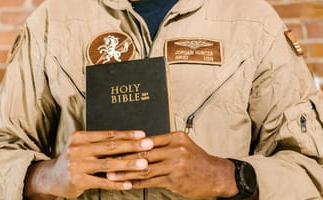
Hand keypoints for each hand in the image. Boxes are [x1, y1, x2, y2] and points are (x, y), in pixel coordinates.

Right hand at [24, 130, 153, 198]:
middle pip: (110, 147)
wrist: (50, 178)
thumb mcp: (81, 147)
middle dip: (132, 146)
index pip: (107, 135)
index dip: (126, 134)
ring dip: (128, 164)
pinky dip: (117, 183)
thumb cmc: (72, 160)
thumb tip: (127, 141)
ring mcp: (77, 165)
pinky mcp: (78, 180)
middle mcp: (77, 149)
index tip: (142, 134)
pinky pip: (102, 182)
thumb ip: (98, 144)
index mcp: (79, 137)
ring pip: (108, 164)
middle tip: (149, 145)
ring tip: (144, 164)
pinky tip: (129, 183)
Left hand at [105, 131, 238, 198]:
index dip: (127, 144)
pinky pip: (151, 181)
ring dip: (124, 173)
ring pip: (144, 169)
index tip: (112, 147)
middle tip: (105, 160)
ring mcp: (176, 165)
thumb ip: (163, 145)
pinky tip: (126, 184)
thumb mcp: (183, 146)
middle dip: (121, 158)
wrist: (217, 175)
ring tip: (110, 175)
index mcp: (175, 137)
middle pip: (143, 154)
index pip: (146, 141)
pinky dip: (136, 183)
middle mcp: (175, 149)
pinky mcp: (175, 180)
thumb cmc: (198, 161)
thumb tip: (140, 144)